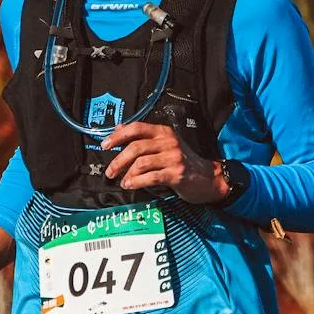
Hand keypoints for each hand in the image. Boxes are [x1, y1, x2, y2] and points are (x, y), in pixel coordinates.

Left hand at [101, 122, 227, 203]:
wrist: (209, 178)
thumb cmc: (184, 162)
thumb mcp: (166, 145)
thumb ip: (145, 138)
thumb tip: (119, 129)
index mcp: (164, 132)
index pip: (136, 128)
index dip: (118, 136)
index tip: (105, 145)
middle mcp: (168, 142)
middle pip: (136, 147)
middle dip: (118, 160)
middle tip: (110, 171)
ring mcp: (173, 157)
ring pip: (141, 163)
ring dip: (127, 174)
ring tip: (122, 181)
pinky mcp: (176, 173)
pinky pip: (150, 177)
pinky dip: (137, 182)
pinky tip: (131, 185)